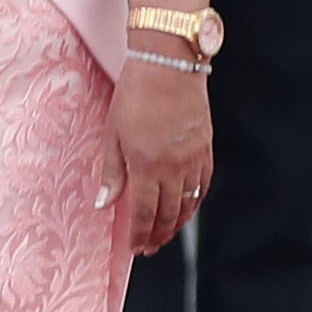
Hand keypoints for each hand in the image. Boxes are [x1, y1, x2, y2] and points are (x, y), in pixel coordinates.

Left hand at [103, 55, 212, 255]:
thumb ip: (112, 172)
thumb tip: (104, 204)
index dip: (139, 235)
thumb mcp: (112, 133)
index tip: (134, 248)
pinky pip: (203, 185)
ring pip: (188, 204)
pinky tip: (185, 209)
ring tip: (165, 234)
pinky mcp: (206, 148)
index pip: (144, 213)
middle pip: (168, 214)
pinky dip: (194, 202)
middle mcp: (173, 167)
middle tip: (149, 247)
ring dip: (177, 224)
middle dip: (158, 235)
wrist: (168, 64)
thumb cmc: (134, 95)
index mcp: (146, 164)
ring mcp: (193, 158)